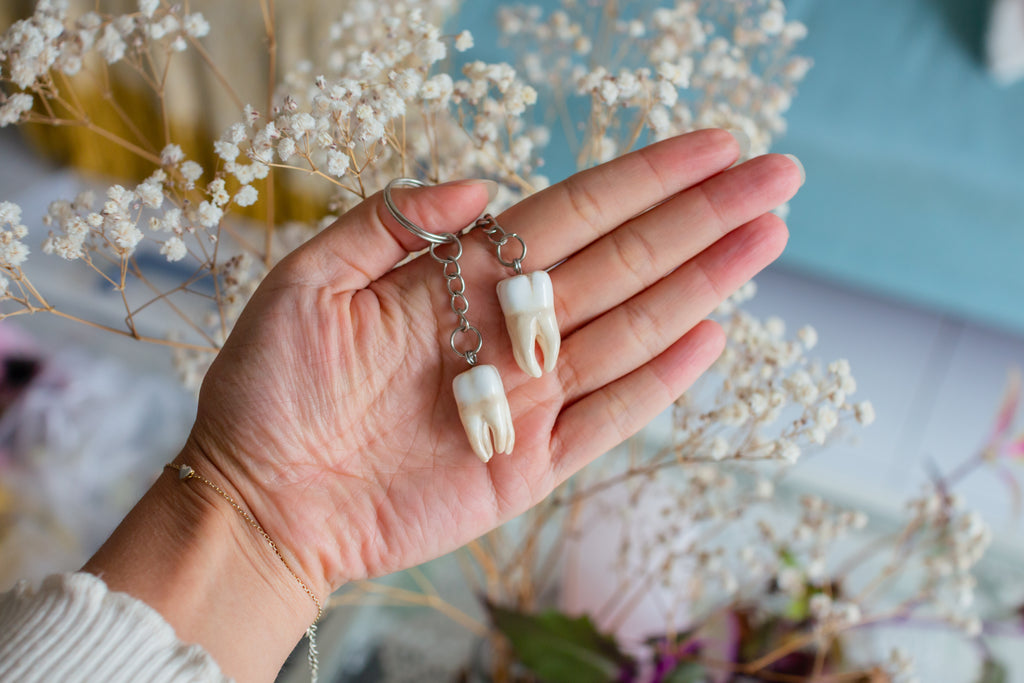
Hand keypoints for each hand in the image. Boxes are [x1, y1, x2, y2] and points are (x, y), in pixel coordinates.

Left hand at [185, 129, 801, 599]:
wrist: (260, 498)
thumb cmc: (270, 387)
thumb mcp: (309, 280)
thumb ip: (388, 222)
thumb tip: (477, 185)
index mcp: (463, 279)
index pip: (574, 214)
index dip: (644, 178)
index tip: (713, 144)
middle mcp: (507, 330)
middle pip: (624, 261)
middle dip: (701, 216)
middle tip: (777, 175)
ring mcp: (527, 398)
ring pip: (632, 330)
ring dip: (701, 282)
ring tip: (764, 237)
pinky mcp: (529, 464)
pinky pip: (609, 417)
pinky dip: (660, 381)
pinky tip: (712, 335)